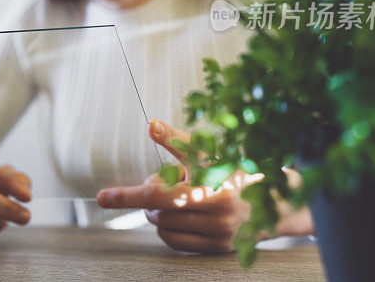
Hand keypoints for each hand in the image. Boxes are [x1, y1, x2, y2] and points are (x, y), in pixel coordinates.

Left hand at [96, 119, 258, 252]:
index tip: (101, 197)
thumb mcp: (205, 151)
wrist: (273, 198)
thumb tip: (150, 124)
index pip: (158, 192)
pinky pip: (175, 242)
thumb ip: (176, 140)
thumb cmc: (229, 168)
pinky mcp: (220, 248)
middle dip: (148, 197)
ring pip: (163, 227)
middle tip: (161, 184)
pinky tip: (180, 215)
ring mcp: (220, 232)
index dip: (127, 195)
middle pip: (157, 210)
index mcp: (211, 182)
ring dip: (159, 213)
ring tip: (179, 199)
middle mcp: (217, 209)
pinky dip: (168, 229)